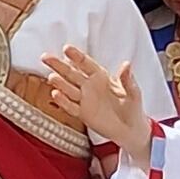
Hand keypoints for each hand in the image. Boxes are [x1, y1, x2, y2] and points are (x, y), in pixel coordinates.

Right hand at [42, 45, 152, 164]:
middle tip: (46, 57)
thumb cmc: (132, 107)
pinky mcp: (82, 113)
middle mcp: (90, 86)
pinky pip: (71, 106)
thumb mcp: (133, 92)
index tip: (66, 49)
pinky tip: (55, 94)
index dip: (76, 56)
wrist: (130, 129)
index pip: (86, 64)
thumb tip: (127, 64)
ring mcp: (85, 100)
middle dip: (59, 65)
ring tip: (51, 77)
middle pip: (71, 73)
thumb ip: (128, 79)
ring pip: (68, 89)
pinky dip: (63, 101)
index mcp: (102, 77)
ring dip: (59, 83)